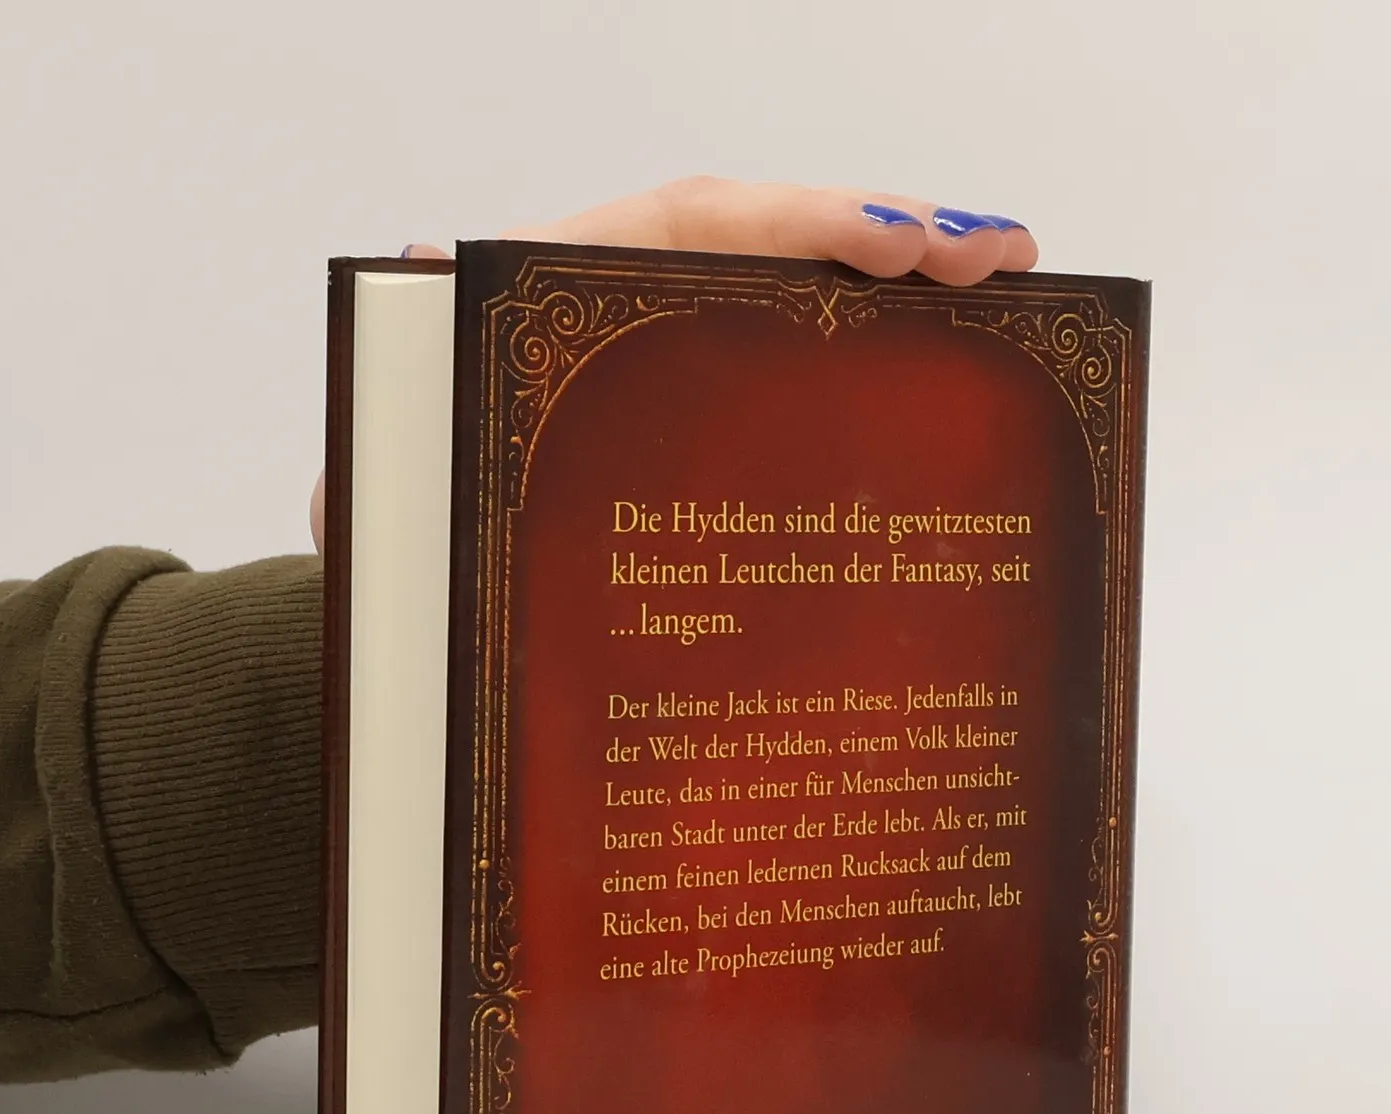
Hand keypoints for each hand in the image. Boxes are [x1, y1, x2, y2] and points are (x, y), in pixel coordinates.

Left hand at [309, 178, 1037, 551]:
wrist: (394, 612)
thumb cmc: (389, 549)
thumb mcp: (386, 484)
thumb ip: (417, 393)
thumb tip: (426, 265)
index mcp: (538, 299)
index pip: (685, 225)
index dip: (797, 226)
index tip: (900, 250)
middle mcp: (608, 310)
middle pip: (762, 241)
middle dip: (885, 235)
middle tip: (1004, 257)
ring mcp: (655, 368)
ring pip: (784, 304)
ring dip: (893, 294)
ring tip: (1002, 294)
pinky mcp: (684, 430)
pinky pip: (780, 382)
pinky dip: (861, 369)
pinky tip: (939, 381)